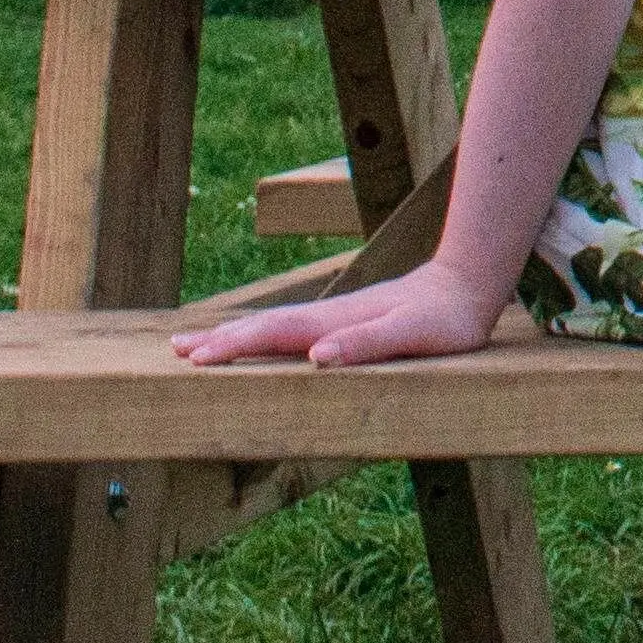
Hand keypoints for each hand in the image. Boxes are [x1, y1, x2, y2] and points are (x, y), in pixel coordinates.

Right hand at [173, 256, 510, 368]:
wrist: (469, 283)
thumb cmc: (447, 320)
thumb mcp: (415, 336)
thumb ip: (369, 344)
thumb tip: (316, 357)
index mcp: (337, 323)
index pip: (277, 335)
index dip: (236, 347)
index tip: (196, 359)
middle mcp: (330, 317)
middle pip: (265, 327)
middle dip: (219, 340)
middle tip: (174, 352)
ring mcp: (335, 317)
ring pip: (275, 326)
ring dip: (234, 336)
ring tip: (193, 344)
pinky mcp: (345, 322)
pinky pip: (291, 330)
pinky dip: (261, 335)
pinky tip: (256, 340)